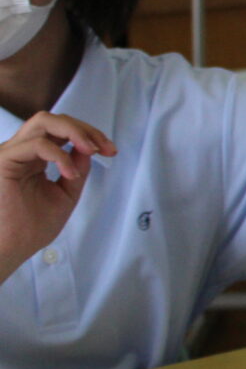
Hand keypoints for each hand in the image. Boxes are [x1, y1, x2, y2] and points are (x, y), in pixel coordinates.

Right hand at [0, 112, 113, 277]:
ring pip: (43, 121)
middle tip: (105, 148)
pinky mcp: (3, 161)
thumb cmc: (32, 227)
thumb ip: (76, 169)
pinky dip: (60, 155)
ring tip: (92, 151)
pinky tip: (70, 174)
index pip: (61, 130)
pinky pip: (36, 144)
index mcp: (33, 157)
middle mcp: (20, 150)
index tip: (111, 151)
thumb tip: (88, 147)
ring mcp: (10, 153)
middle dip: (85, 129)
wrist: (11, 249)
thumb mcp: (65, 193)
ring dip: (74, 132)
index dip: (89, 135)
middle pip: (53, 119)